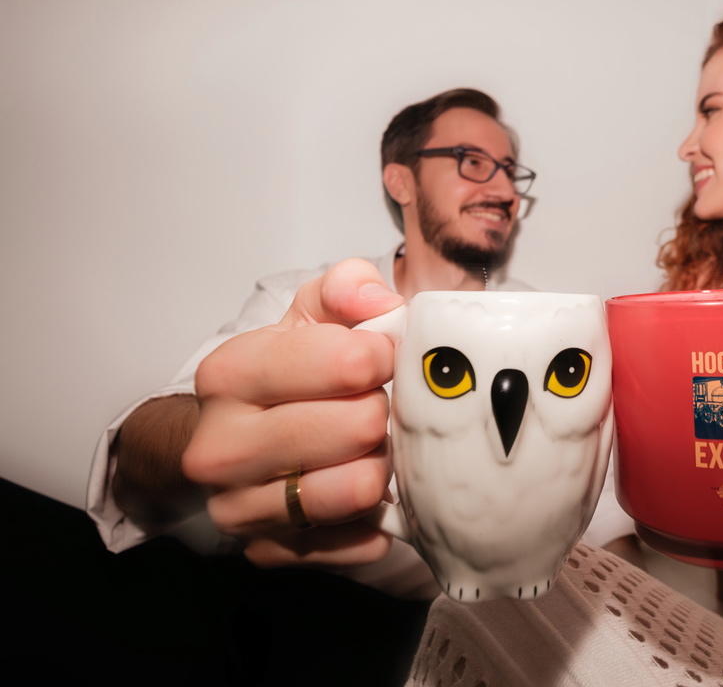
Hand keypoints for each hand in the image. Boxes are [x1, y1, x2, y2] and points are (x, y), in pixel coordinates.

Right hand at [181, 258, 403, 566]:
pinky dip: (376, 520)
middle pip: (357, 428)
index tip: (383, 357)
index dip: (382, 356)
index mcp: (230, 374)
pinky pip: (353, 545)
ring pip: (354, 491)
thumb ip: (346, 288)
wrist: (229, 436)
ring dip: (382, 466)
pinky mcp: (268, 552)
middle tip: (377, 406)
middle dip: (383, 412)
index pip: (344, 362)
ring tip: (376, 447)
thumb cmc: (285, 372)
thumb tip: (377, 301)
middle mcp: (222, 447)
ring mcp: (240, 507)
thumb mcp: (309, 314)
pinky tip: (373, 494)